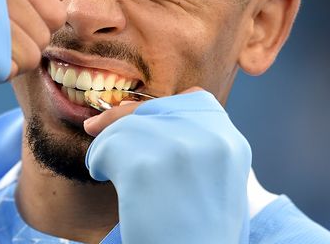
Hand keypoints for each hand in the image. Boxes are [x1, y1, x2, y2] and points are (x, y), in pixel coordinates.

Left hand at [84, 89, 251, 242]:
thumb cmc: (196, 233)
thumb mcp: (214, 183)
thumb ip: (194, 144)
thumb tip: (134, 111)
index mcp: (231, 142)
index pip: (194, 99)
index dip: (160, 111)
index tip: (136, 124)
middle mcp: (211, 139)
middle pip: (154, 109)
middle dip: (123, 122)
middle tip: (100, 136)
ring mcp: (178, 150)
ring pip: (126, 126)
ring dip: (109, 146)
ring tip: (109, 170)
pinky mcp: (145, 168)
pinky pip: (105, 147)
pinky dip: (97, 161)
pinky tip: (103, 177)